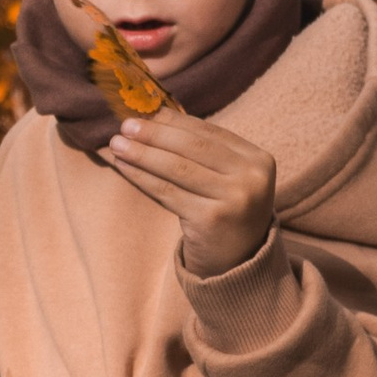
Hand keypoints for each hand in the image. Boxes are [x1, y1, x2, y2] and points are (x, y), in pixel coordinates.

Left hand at [104, 106, 276, 277]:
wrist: (237, 263)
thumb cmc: (225, 212)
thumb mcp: (226, 178)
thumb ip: (202, 149)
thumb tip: (157, 113)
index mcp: (259, 160)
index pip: (210, 133)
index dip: (175, 122)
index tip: (147, 113)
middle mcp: (252, 178)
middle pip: (193, 148)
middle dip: (155, 134)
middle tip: (126, 125)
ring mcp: (234, 200)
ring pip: (177, 169)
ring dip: (142, 154)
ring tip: (117, 144)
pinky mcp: (210, 220)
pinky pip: (167, 192)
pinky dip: (141, 177)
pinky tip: (124, 167)